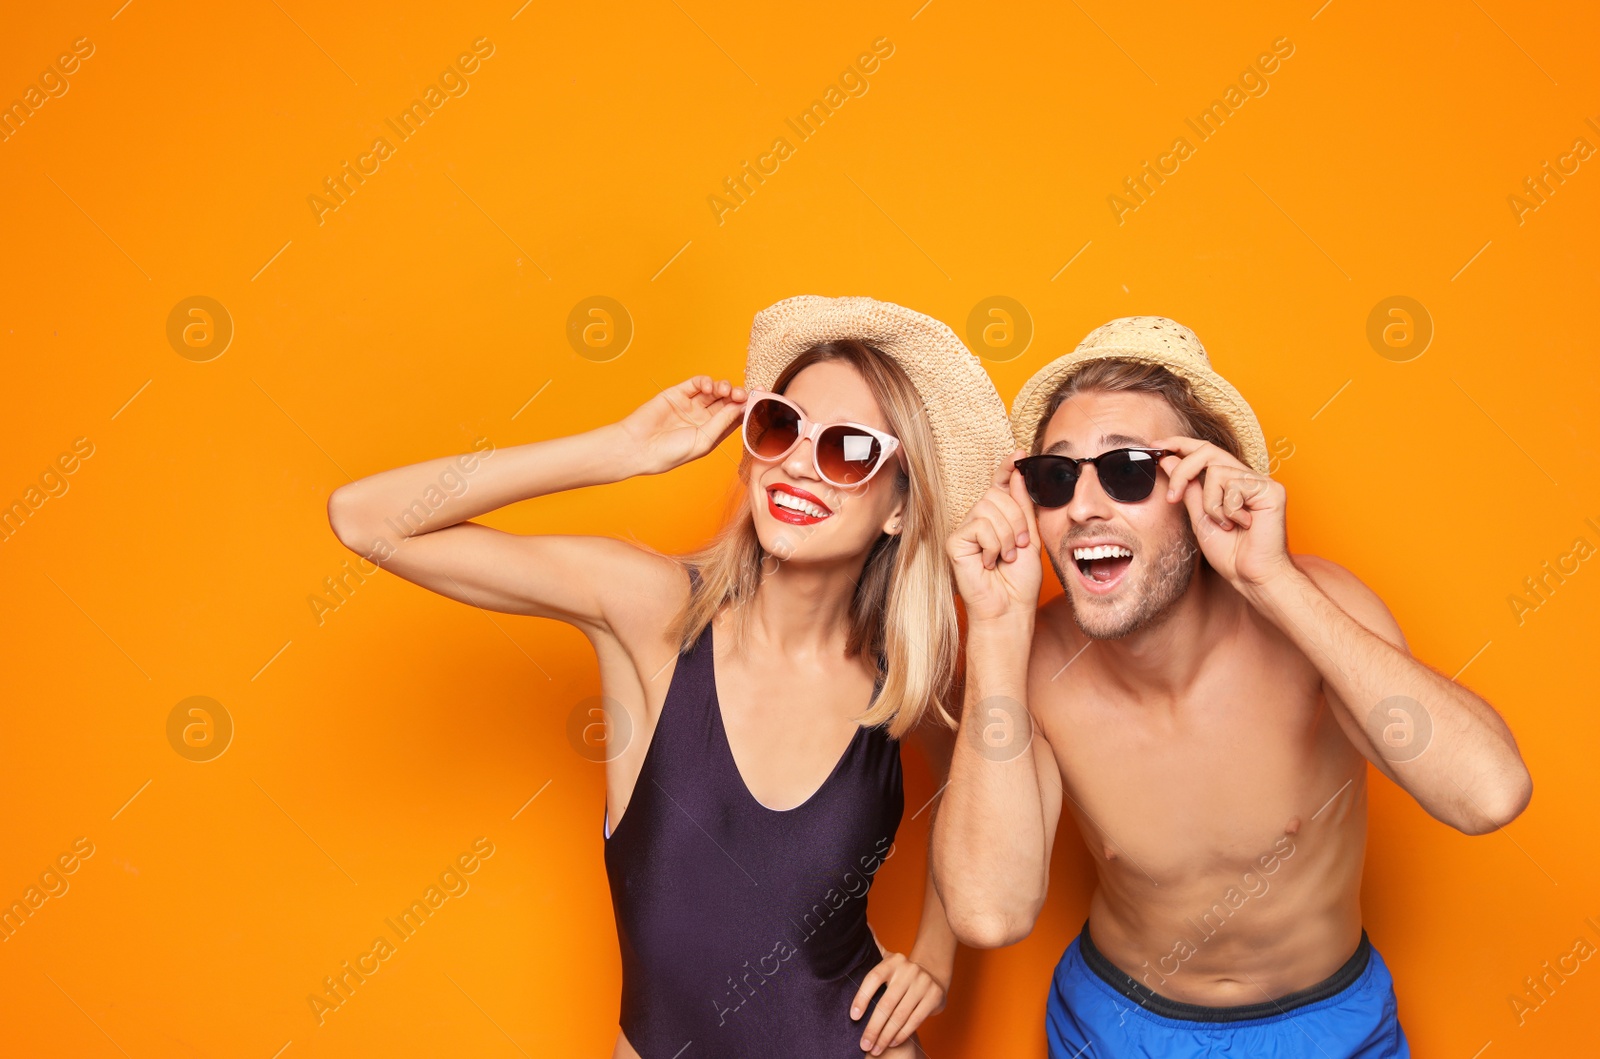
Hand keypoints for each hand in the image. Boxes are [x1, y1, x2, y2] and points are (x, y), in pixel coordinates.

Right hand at [617, 376, 746, 474]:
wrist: (638, 447)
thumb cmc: (669, 453)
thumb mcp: (703, 440)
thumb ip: (722, 422)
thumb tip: (742, 407)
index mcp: (711, 434)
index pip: (734, 418)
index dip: (748, 408)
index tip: (760, 399)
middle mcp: (702, 419)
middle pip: (727, 402)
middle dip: (737, 396)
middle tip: (743, 394)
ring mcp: (690, 406)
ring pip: (714, 391)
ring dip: (724, 387)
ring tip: (724, 391)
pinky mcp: (677, 394)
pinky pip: (696, 383)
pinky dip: (706, 381)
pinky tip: (708, 387)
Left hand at [851, 950, 946, 1054]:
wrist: (933, 975)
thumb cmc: (901, 973)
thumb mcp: (887, 958)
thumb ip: (873, 947)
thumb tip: (863, 926)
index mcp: (892, 962)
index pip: (873, 978)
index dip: (862, 997)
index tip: (853, 1017)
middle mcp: (908, 970)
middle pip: (886, 1003)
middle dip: (873, 1027)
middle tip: (864, 1044)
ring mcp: (923, 983)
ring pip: (900, 1015)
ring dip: (886, 1035)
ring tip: (875, 1048)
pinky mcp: (934, 996)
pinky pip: (915, 1019)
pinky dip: (902, 1033)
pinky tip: (891, 1042)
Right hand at [947, 449, 1040, 625]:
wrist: (1011, 607)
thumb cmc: (1020, 579)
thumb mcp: (1030, 537)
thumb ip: (1023, 506)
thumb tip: (1017, 473)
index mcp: (999, 517)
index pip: (1000, 484)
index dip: (1007, 468)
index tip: (1020, 454)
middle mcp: (979, 519)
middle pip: (996, 495)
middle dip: (1016, 520)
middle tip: (1019, 546)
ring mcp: (965, 530)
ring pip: (988, 508)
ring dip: (1006, 535)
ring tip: (1005, 556)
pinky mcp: (955, 541)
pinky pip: (978, 525)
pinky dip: (992, 544)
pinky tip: (989, 562)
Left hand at [1156, 436, 1290, 588]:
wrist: (1250, 575)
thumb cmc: (1229, 552)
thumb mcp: (1199, 517)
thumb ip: (1187, 489)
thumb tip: (1168, 460)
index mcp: (1230, 482)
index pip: (1205, 451)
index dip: (1180, 444)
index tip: (1156, 447)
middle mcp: (1246, 477)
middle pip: (1208, 451)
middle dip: (1183, 472)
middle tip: (1172, 497)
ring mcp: (1260, 482)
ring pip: (1217, 472)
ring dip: (1211, 504)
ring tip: (1224, 524)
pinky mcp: (1272, 490)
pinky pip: (1234, 486)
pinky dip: (1229, 510)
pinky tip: (1242, 524)